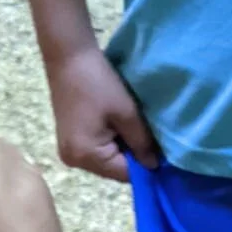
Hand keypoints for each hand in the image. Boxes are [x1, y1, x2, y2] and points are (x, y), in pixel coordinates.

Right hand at [47, 46, 158, 180]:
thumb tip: (154, 166)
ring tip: (135, 132)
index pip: (124, 174)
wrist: (68, 57)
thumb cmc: (98, 82)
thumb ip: (142, 143)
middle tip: (151, 141)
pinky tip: (118, 128)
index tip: (163, 155)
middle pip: (113, 170)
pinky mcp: (68, 141)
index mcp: (86, 155)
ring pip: (106, 161)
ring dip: (122, 150)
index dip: (145, 166)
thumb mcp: (127, 113)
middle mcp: (74, 161)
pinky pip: (96, 151)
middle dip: (133, 158)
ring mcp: (68, 152)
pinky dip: (110, 144)